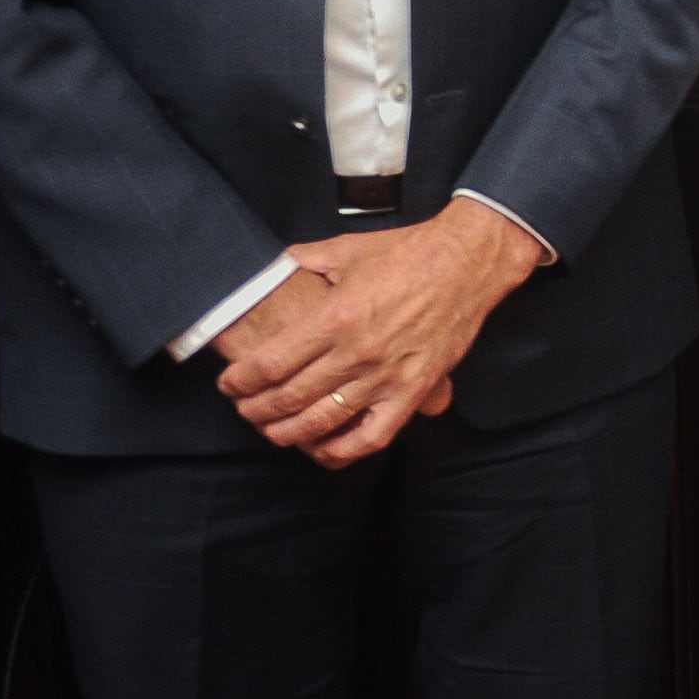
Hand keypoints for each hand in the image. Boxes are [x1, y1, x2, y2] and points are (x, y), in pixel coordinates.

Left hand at [213, 200, 541, 465]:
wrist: (468, 261)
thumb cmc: (409, 252)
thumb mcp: (348, 249)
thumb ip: (304, 259)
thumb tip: (275, 264)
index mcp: (335, 317)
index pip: (270, 365)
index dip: (241, 381)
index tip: (229, 384)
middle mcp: (357, 352)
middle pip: (289, 397)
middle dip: (255, 410)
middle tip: (244, 409)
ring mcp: (386, 375)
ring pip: (322, 422)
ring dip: (287, 433)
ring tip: (273, 431)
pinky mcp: (414, 390)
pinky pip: (372, 435)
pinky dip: (343, 449)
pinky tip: (324, 449)